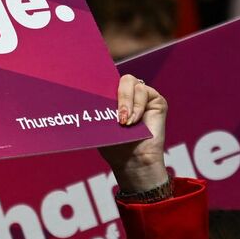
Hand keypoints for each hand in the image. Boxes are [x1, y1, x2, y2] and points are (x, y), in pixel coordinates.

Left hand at [97, 74, 167, 193]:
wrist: (132, 161)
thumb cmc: (115, 145)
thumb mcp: (101, 123)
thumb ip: (97, 106)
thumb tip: (83, 94)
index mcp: (112, 96)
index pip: (105, 78)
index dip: (98, 76)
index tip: (89, 81)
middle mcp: (128, 93)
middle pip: (117, 77)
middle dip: (114, 93)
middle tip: (114, 113)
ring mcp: (142, 96)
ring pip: (130, 82)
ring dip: (125, 102)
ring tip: (124, 122)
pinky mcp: (156, 100)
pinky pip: (144, 91)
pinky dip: (137, 107)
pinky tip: (134, 121)